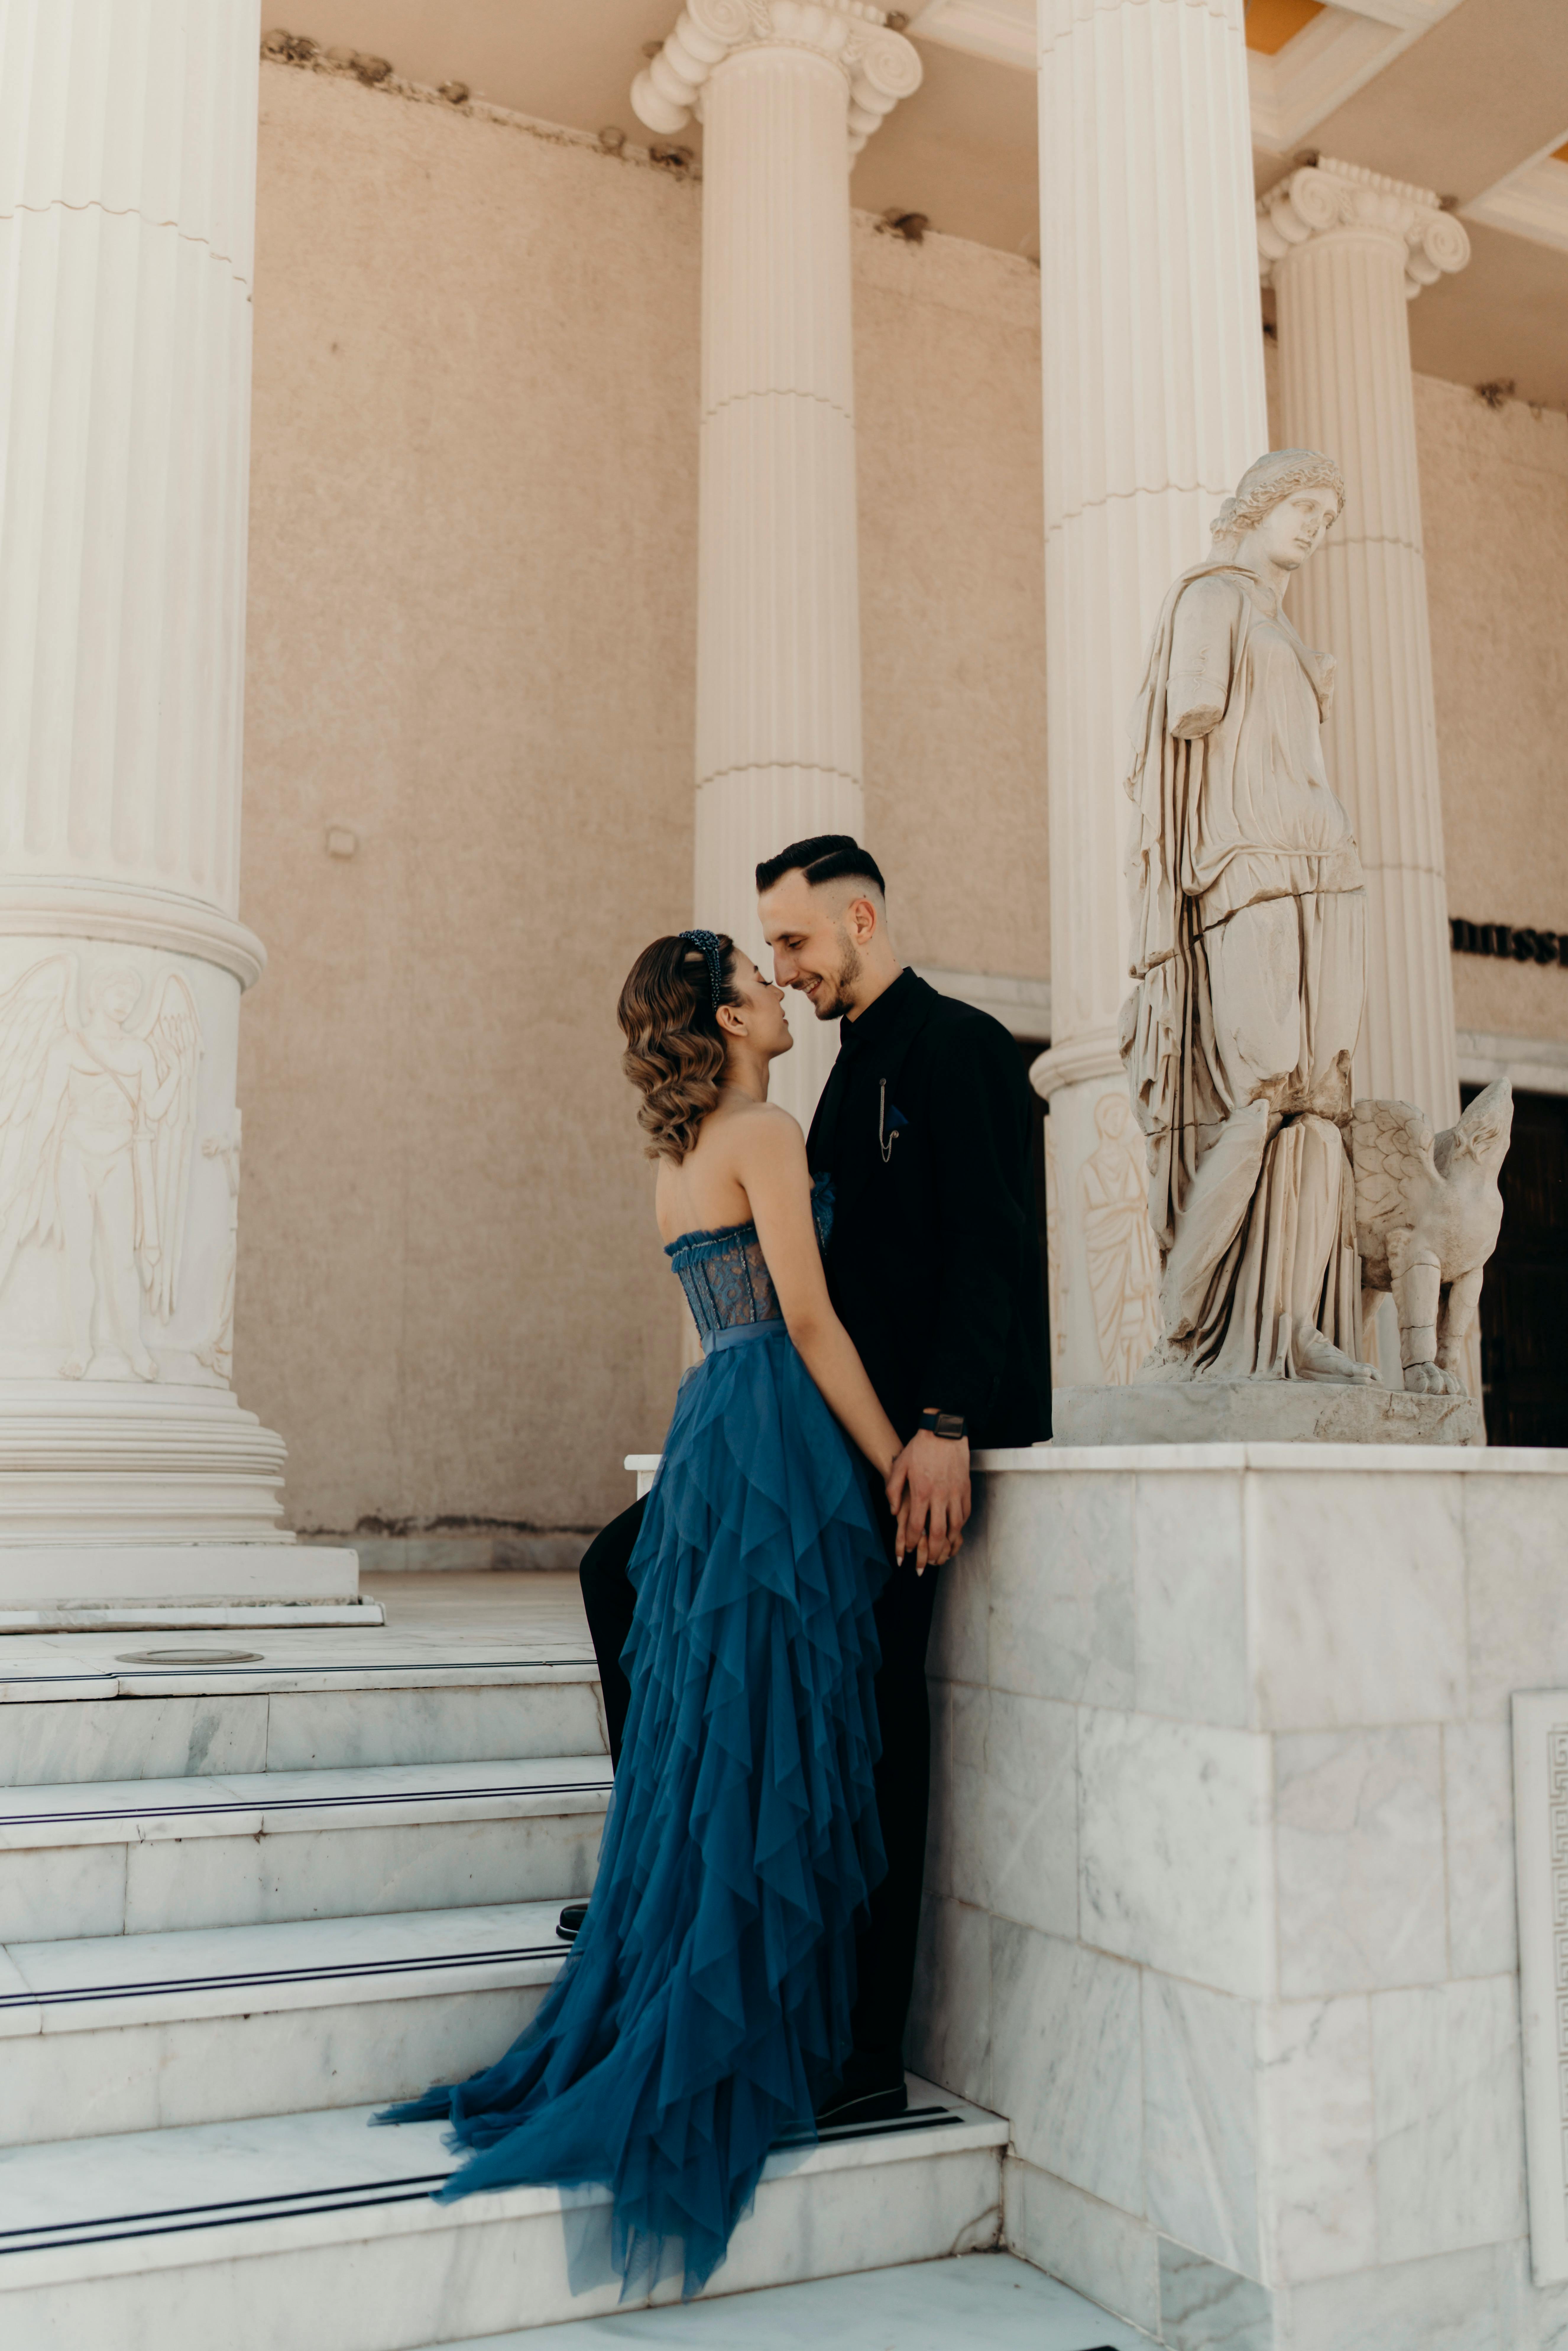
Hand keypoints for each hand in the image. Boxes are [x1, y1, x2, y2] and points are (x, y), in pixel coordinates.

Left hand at [885, 1429, 969, 1574]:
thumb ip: (892, 1490)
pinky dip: (960, 1526)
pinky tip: (955, 1532)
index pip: (914, 1526)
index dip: (910, 1542)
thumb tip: (893, 1512)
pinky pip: (965, 1513)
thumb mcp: (899, 1466)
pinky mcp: (966, 1489)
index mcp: (920, 1492)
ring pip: (955, 1526)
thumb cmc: (919, 1448)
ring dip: (949, 1544)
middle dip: (932, 1552)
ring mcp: (955, 1493)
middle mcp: (939, 1496)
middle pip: (937, 1533)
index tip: (907, 1550)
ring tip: (943, 1553)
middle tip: (928, 1563)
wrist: (944, 1432)